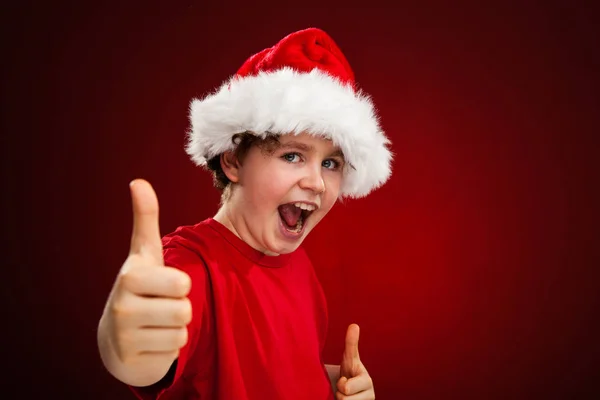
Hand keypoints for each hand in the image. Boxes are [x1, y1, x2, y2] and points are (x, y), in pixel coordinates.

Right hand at [103, 179, 191, 366]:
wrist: (117, 336)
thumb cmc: (140, 286)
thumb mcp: (144, 254)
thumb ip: (145, 219)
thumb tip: (138, 181)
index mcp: (131, 276)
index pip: (182, 284)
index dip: (180, 284)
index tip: (162, 283)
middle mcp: (123, 305)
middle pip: (185, 309)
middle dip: (180, 308)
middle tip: (161, 304)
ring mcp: (125, 335)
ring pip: (182, 331)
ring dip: (175, 328)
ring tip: (156, 322)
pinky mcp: (132, 361)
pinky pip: (175, 351)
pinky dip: (169, 347)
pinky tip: (152, 340)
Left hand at [336, 324, 374, 399]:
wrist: (352, 390)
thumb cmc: (350, 373)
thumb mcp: (350, 359)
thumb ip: (351, 344)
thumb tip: (354, 325)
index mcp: (367, 382)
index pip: (347, 388)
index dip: (341, 384)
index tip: (344, 380)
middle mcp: (370, 396)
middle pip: (344, 399)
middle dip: (340, 393)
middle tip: (343, 389)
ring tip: (345, 396)